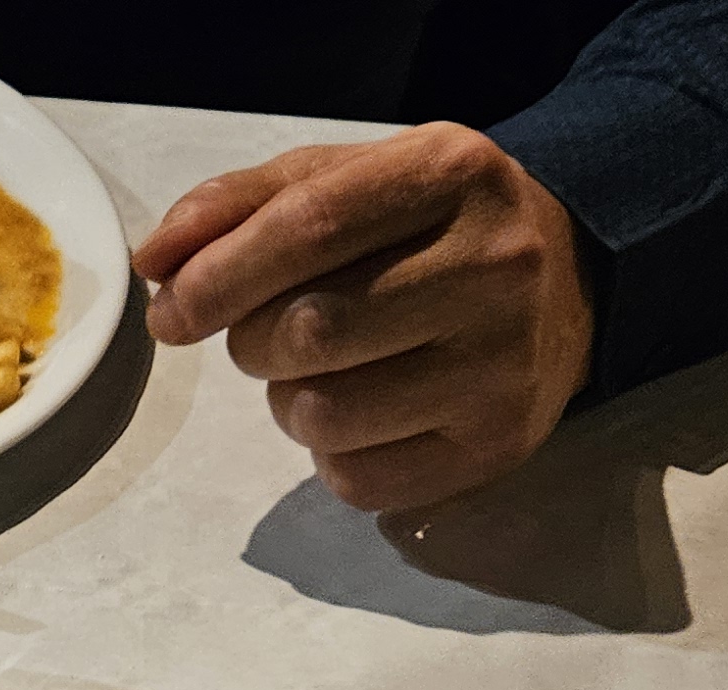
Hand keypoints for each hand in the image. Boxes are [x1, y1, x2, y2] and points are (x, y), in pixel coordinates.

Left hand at [135, 126, 597, 513]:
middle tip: (268, 333)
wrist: (572, 278)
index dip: (218, 277)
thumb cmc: (430, 227)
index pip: (309, 228)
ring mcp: (503, 363)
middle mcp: (495, 264)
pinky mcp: (499, 444)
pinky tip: (363, 412)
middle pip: (308, 331)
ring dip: (287, 401)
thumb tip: (155, 262)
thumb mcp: (351, 179)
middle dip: (251, 341)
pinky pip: (358, 479)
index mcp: (452, 173)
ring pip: (324, 415)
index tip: (170, 311)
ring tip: (320, 372)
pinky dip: (329, 454)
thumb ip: (243, 204)